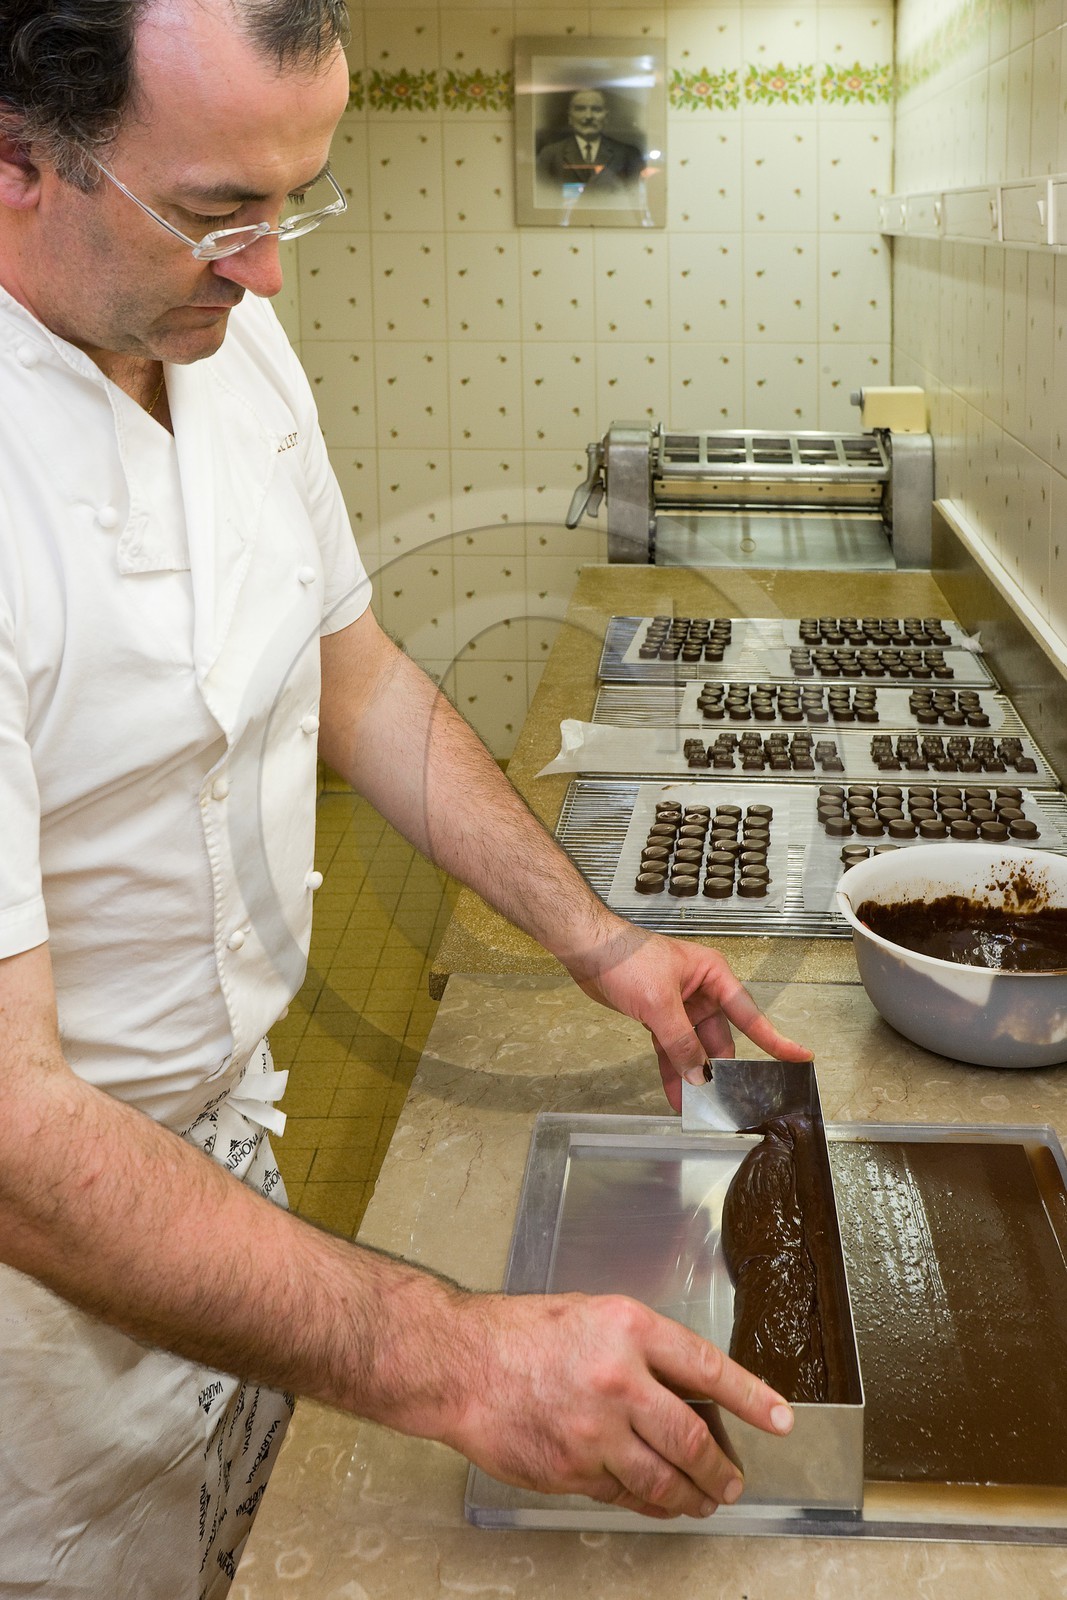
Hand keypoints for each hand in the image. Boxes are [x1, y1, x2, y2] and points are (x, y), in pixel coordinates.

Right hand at [447, 1290, 793, 1517]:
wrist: (461, 1364)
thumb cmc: (522, 1334)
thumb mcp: (593, 1315)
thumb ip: (642, 1349)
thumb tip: (691, 1390)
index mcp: (628, 1330)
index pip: (707, 1367)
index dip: (752, 1397)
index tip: (781, 1418)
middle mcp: (617, 1379)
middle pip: (691, 1437)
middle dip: (721, 1468)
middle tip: (735, 1481)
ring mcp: (593, 1430)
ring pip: (662, 1477)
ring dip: (691, 1495)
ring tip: (704, 1499)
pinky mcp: (570, 1469)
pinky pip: (623, 1493)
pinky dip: (647, 1501)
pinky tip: (656, 1501)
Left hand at [566, 917, 811, 1110]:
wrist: (587, 948)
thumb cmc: (626, 957)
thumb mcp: (659, 1002)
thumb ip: (681, 1041)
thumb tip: (699, 1075)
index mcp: (712, 976)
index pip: (749, 1014)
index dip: (774, 1039)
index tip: (799, 1056)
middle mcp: (701, 991)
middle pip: (720, 1038)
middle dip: (721, 1069)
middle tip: (728, 1101)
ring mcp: (679, 1006)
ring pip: (694, 1048)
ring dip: (694, 1075)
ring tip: (698, 1108)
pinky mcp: (658, 1017)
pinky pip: (672, 1048)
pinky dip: (673, 1069)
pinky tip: (675, 1093)